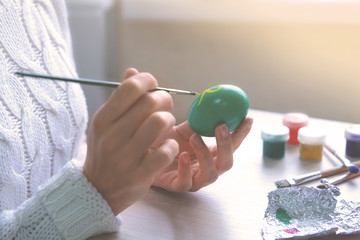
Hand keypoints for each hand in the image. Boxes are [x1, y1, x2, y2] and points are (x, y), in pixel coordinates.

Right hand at [83, 68, 178, 214]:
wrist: (97, 189)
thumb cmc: (106, 150)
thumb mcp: (106, 123)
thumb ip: (120, 98)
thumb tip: (133, 71)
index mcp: (103, 119)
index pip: (130, 88)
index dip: (148, 81)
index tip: (153, 86)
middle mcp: (112, 136)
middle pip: (149, 102)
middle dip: (164, 99)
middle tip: (164, 106)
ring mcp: (125, 156)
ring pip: (159, 122)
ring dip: (168, 120)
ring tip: (165, 125)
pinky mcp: (140, 174)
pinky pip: (165, 151)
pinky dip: (171, 146)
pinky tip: (166, 147)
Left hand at [152, 118, 252, 191]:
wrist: (142, 149)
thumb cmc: (165, 141)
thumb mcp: (184, 128)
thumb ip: (199, 119)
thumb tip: (214, 102)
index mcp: (210, 154)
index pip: (232, 146)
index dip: (241, 134)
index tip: (246, 119)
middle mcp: (205, 168)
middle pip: (226, 163)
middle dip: (227, 145)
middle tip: (220, 126)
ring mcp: (192, 179)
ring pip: (210, 175)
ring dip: (206, 155)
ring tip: (195, 137)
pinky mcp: (176, 186)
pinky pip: (186, 183)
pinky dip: (186, 170)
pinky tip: (182, 155)